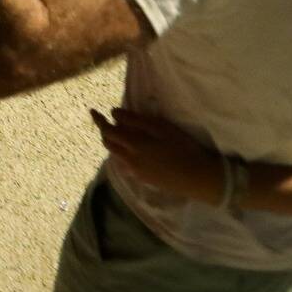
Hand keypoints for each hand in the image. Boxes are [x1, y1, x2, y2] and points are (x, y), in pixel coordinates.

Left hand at [90, 109, 224, 203]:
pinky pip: (125, 165)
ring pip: (116, 155)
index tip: (92, 111)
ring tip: (119, 134)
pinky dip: (122, 154)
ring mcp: (136, 173)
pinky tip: (131, 151)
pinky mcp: (144, 180)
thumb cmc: (183, 148)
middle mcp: (130, 161)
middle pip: (109, 144)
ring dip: (113, 143)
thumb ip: (136, 120)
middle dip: (105, 131)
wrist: (199, 178)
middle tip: (106, 121)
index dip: (98, 120)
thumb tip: (114, 113)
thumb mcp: (162, 128)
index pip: (107, 131)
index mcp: (134, 145)